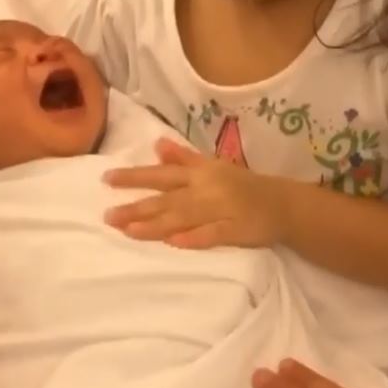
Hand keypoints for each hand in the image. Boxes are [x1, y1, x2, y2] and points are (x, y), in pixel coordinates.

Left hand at [104, 138, 285, 248]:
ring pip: (184, 217)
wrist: (280, 203)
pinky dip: (194, 238)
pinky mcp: (235, 229)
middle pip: (167, 198)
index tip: (107, 179)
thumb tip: (157, 144)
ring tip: (129, 230)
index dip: (135, 176)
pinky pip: (212, 235)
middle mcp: (206, 189)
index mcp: (200, 173)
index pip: (162, 174)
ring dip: (156, 224)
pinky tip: (175, 243)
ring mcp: (220, 209)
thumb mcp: (213, 165)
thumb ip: (184, 158)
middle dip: (137, 207)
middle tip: (108, 216)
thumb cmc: (241, 184)